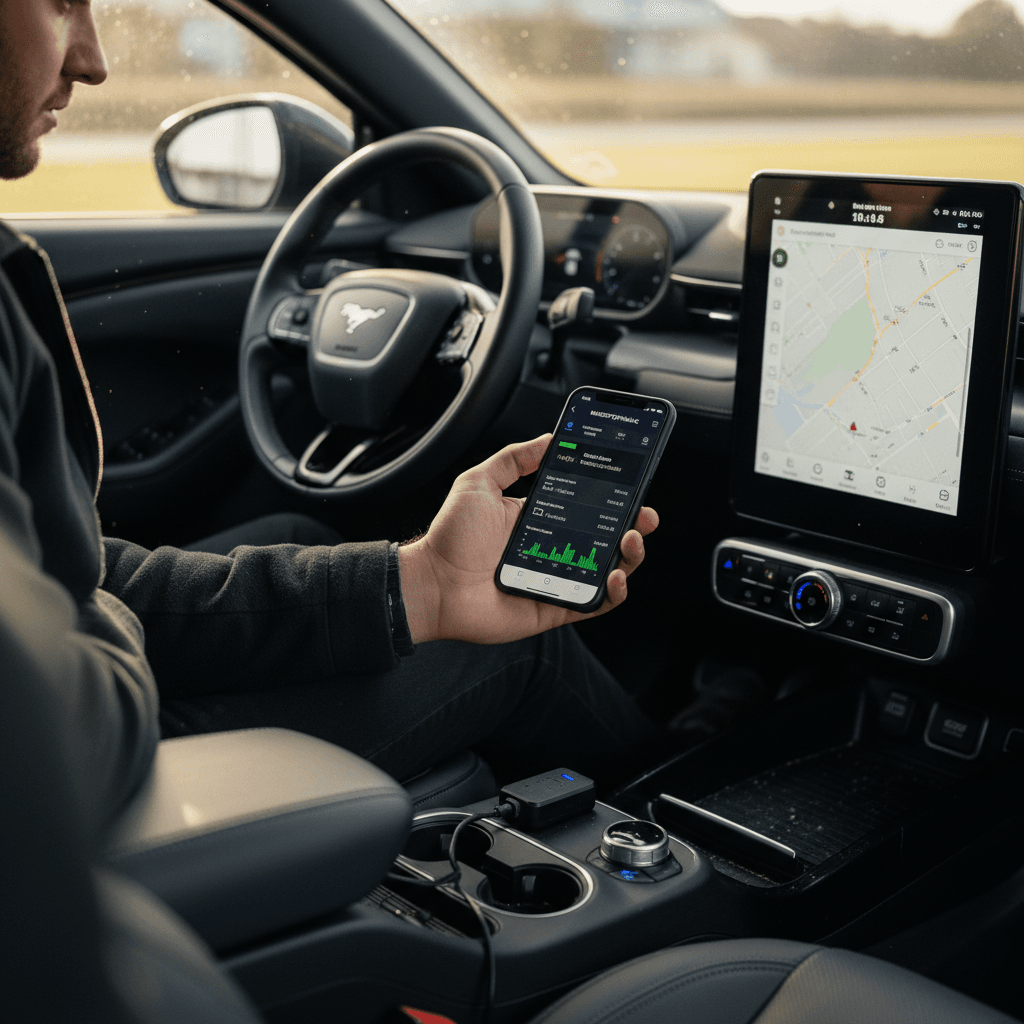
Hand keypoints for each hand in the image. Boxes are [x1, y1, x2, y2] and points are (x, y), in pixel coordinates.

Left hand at [398, 434, 658, 644]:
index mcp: (541, 519)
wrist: (432, 584)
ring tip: (630, 540)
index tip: (632, 483)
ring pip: (610, 570)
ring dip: (630, 556)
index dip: (614, 497)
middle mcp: (554, 548)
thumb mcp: (479, 481)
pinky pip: (596, 603)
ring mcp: (558, 579)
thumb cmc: (450, 538)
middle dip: (634, 526)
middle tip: (643, 515)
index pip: (588, 506)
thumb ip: (514, 458)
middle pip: (608, 538)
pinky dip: (614, 593)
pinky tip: (615, 577)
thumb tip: (549, 438)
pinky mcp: (557, 608)